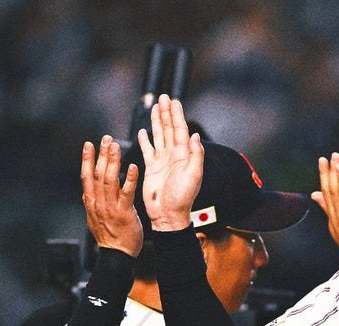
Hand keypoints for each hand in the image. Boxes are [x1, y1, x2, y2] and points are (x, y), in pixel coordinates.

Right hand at [80, 135, 141, 256]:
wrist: (117, 256)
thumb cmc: (110, 238)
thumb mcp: (95, 219)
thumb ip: (92, 204)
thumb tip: (86, 193)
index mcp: (91, 203)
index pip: (86, 177)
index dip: (86, 160)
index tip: (88, 145)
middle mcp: (98, 203)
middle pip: (97, 174)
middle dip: (101, 155)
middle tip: (106, 139)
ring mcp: (110, 208)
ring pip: (108, 180)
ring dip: (112, 161)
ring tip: (115, 146)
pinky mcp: (124, 213)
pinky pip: (126, 193)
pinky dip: (128, 179)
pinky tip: (132, 167)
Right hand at [137, 94, 203, 231]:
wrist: (168, 214)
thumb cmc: (182, 198)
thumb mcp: (193, 175)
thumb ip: (195, 155)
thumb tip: (194, 136)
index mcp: (183, 155)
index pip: (180, 130)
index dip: (177, 115)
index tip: (174, 101)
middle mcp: (173, 155)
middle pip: (169, 128)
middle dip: (167, 112)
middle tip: (163, 97)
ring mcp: (162, 161)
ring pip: (159, 135)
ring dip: (157, 121)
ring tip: (156, 107)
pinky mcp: (151, 168)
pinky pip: (148, 150)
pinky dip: (145, 140)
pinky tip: (143, 131)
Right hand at [311, 153, 338, 261]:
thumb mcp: (336, 224)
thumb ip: (326, 207)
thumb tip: (315, 194)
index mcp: (333, 216)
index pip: (326, 192)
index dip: (324, 175)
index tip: (323, 160)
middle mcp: (338, 218)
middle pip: (333, 193)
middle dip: (332, 173)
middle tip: (333, 156)